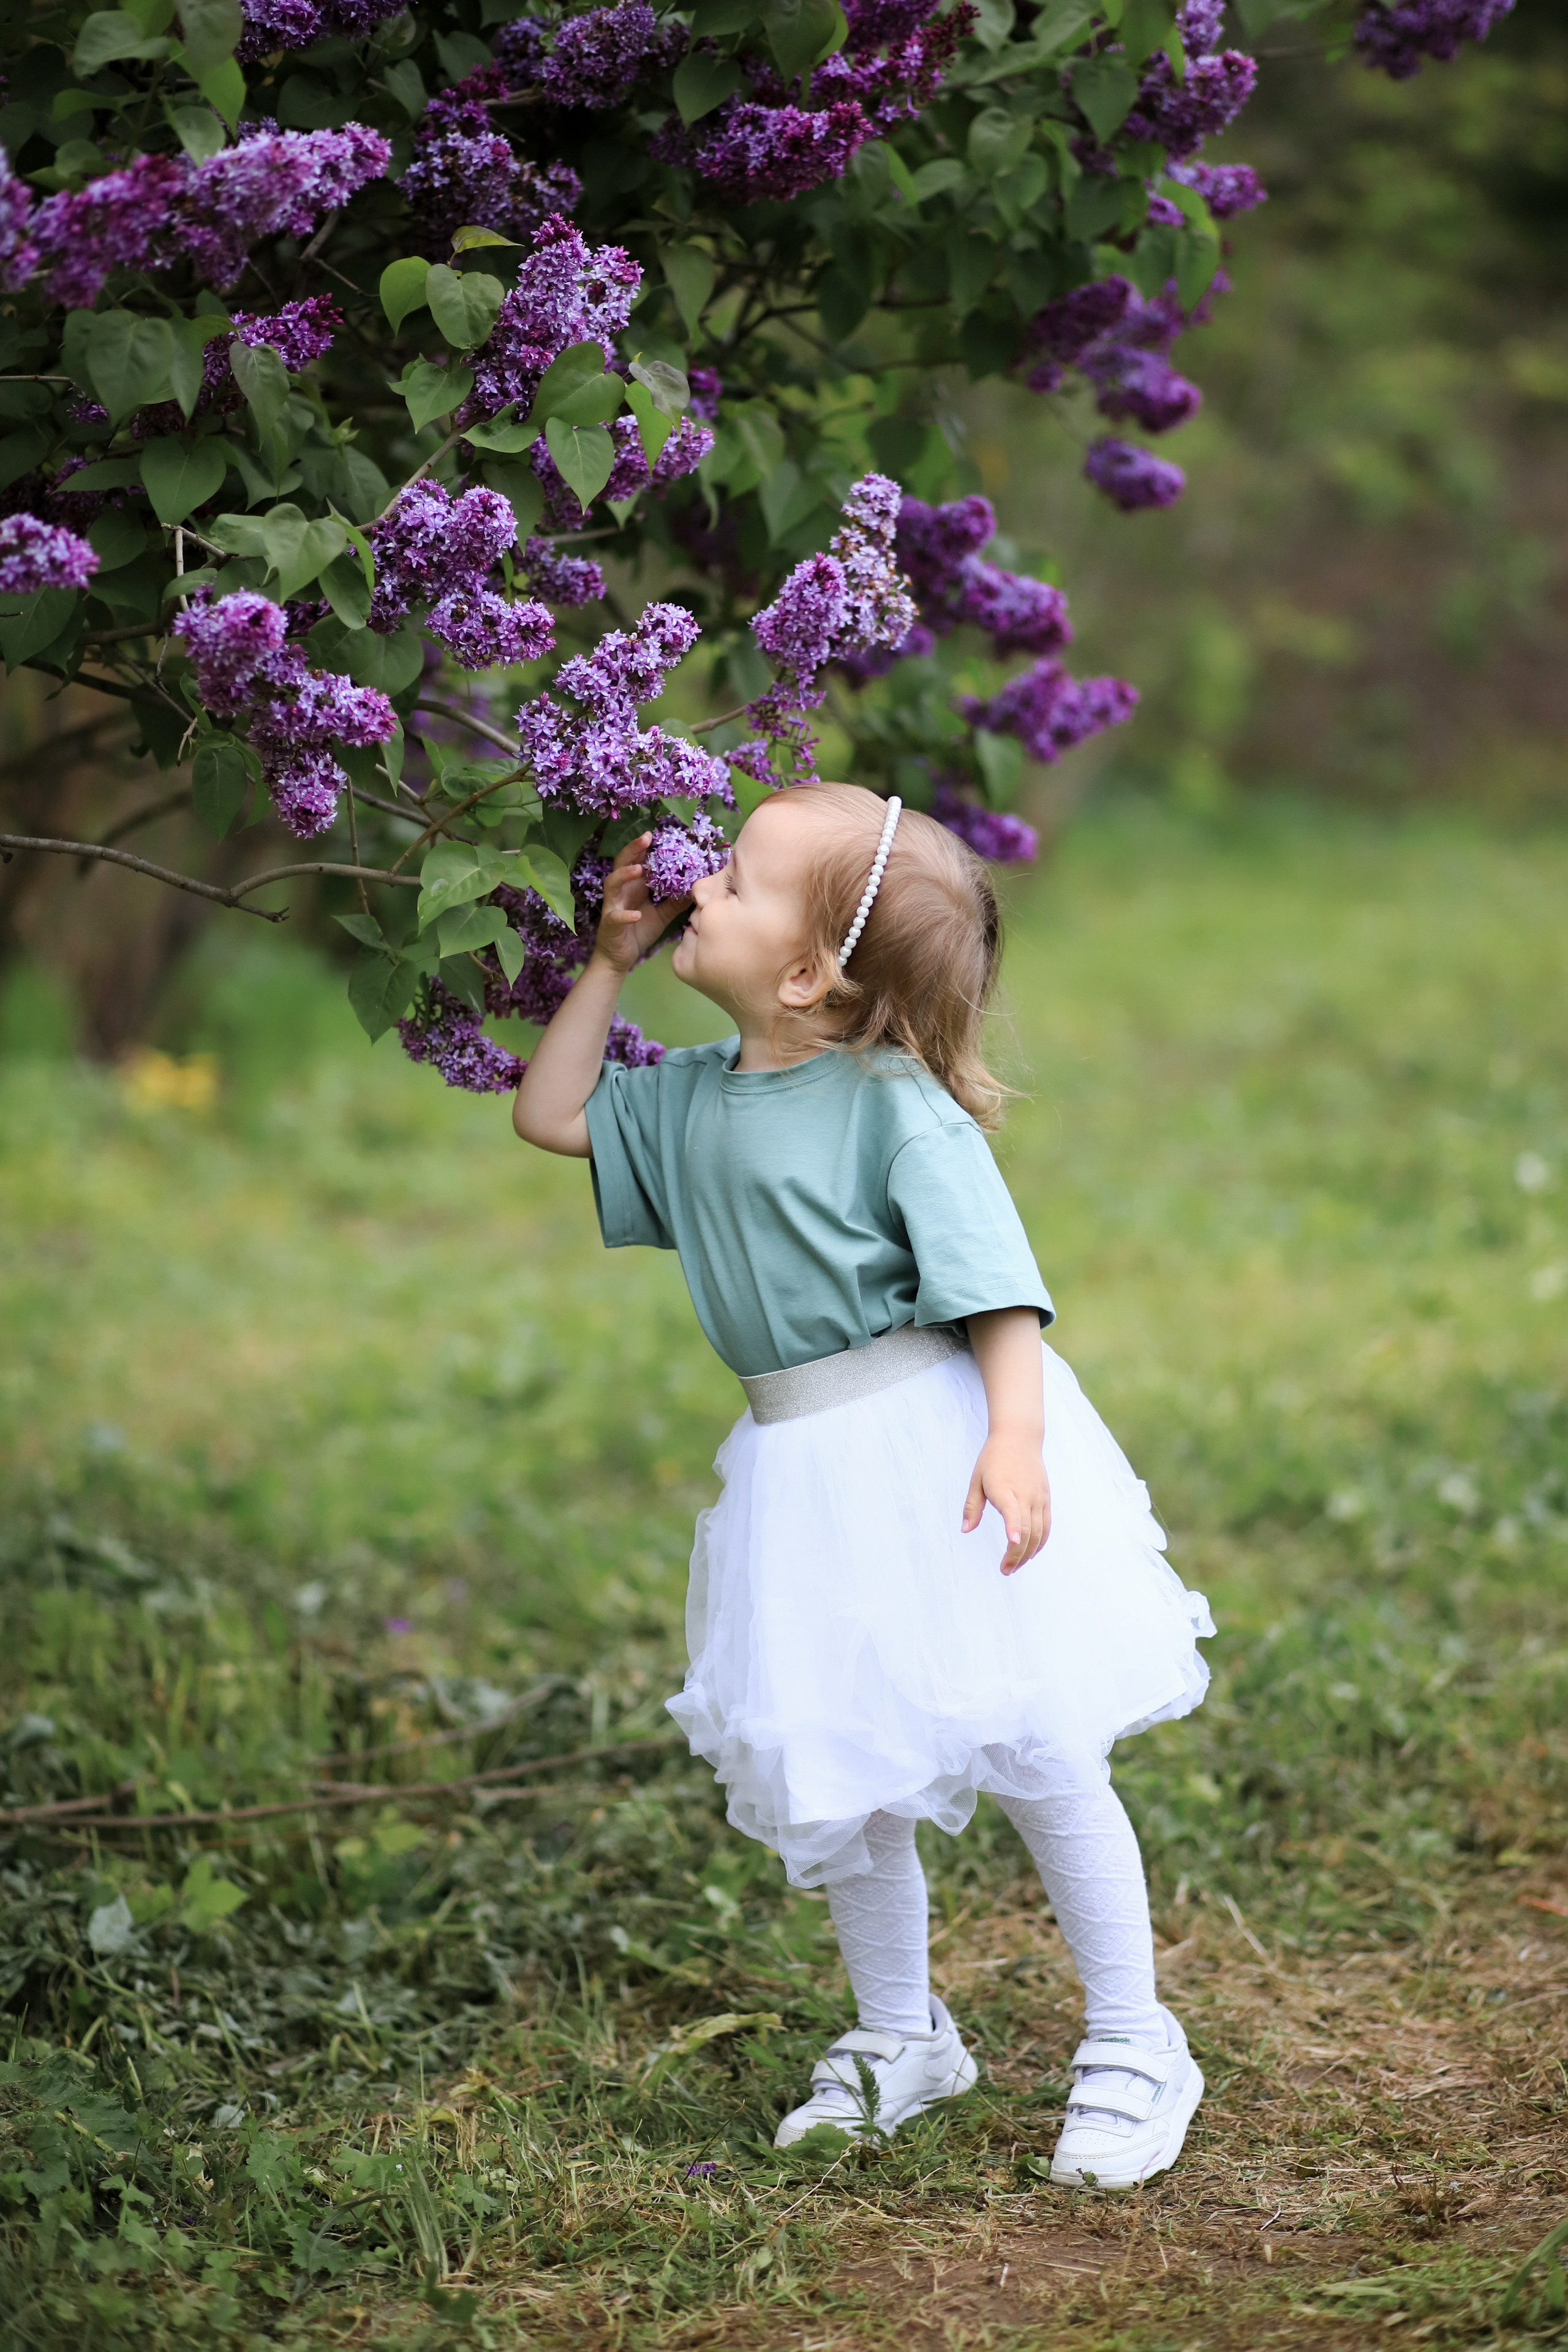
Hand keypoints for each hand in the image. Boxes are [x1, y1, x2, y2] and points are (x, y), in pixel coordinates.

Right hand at [592, 835, 689, 974]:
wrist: (620, 957)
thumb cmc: (638, 932)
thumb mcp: (662, 915)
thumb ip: (675, 902)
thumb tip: (696, 889)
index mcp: (634, 887)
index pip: (637, 860)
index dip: (645, 847)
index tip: (657, 834)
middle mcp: (622, 892)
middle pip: (622, 863)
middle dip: (633, 849)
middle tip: (647, 838)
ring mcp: (613, 906)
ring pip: (612, 884)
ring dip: (624, 875)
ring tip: (638, 868)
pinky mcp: (610, 924)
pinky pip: (616, 916)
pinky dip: (625, 914)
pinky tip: (636, 914)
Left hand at [962, 1432, 1050, 1573]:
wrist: (1019, 1438)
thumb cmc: (994, 1458)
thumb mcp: (976, 1479)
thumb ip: (972, 1506)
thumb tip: (965, 1530)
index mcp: (1004, 1488)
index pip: (1013, 1512)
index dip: (1013, 1529)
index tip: (1010, 1543)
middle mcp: (1025, 1495)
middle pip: (1026, 1532)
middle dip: (1016, 1555)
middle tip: (1005, 1570)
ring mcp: (1038, 1498)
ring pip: (1038, 1533)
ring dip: (1028, 1553)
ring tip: (1015, 1566)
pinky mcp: (1045, 1499)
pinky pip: (1046, 1526)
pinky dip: (1040, 1542)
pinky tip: (1030, 1552)